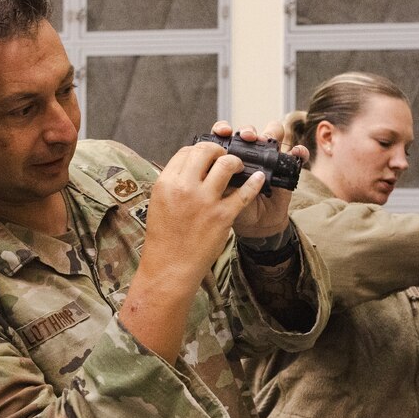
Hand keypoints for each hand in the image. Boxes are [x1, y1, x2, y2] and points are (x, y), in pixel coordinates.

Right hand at [123, 137, 272, 361]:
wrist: (170, 268)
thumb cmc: (164, 238)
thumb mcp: (159, 203)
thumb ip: (174, 183)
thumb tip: (191, 167)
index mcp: (166, 182)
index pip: (186, 152)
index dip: (199, 150)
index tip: (206, 156)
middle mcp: (184, 188)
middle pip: (207, 151)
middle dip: (219, 149)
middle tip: (225, 156)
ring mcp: (205, 201)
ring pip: (227, 164)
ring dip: (236, 161)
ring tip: (240, 167)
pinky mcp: (222, 216)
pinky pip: (244, 192)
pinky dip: (254, 183)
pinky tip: (259, 178)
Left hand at [209, 120, 308, 239]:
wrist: (256, 222)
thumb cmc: (234, 206)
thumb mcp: (221, 193)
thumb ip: (217, 178)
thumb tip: (212, 166)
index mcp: (229, 154)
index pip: (225, 133)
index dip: (223, 128)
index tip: (223, 131)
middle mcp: (249, 151)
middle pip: (250, 131)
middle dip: (248, 131)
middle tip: (247, 137)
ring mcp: (269, 156)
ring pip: (273, 134)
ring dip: (271, 133)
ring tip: (268, 141)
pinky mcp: (286, 165)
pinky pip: (296, 154)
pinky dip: (299, 151)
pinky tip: (298, 153)